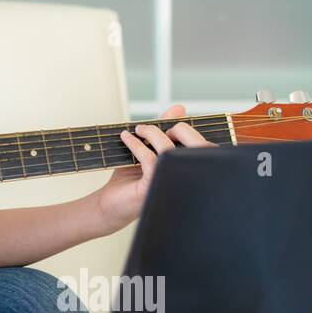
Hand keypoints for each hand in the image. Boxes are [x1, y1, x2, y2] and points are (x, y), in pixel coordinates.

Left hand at [92, 104, 213, 230]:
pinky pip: (150, 159)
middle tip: (158, 125)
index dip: (188, 130)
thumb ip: (165, 130)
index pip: (202, 146)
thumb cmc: (130, 179)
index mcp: (188, 172)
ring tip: (139, 129)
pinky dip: (137, 144)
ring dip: (153, 133)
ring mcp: (170, 185)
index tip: (171, 122)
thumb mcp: (149, 149)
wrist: (109, 204)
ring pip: (170, 151)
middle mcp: (184, 180)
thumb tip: (179, 108)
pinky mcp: (153, 188)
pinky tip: (126, 138)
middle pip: (197, 148)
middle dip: (178, 129)